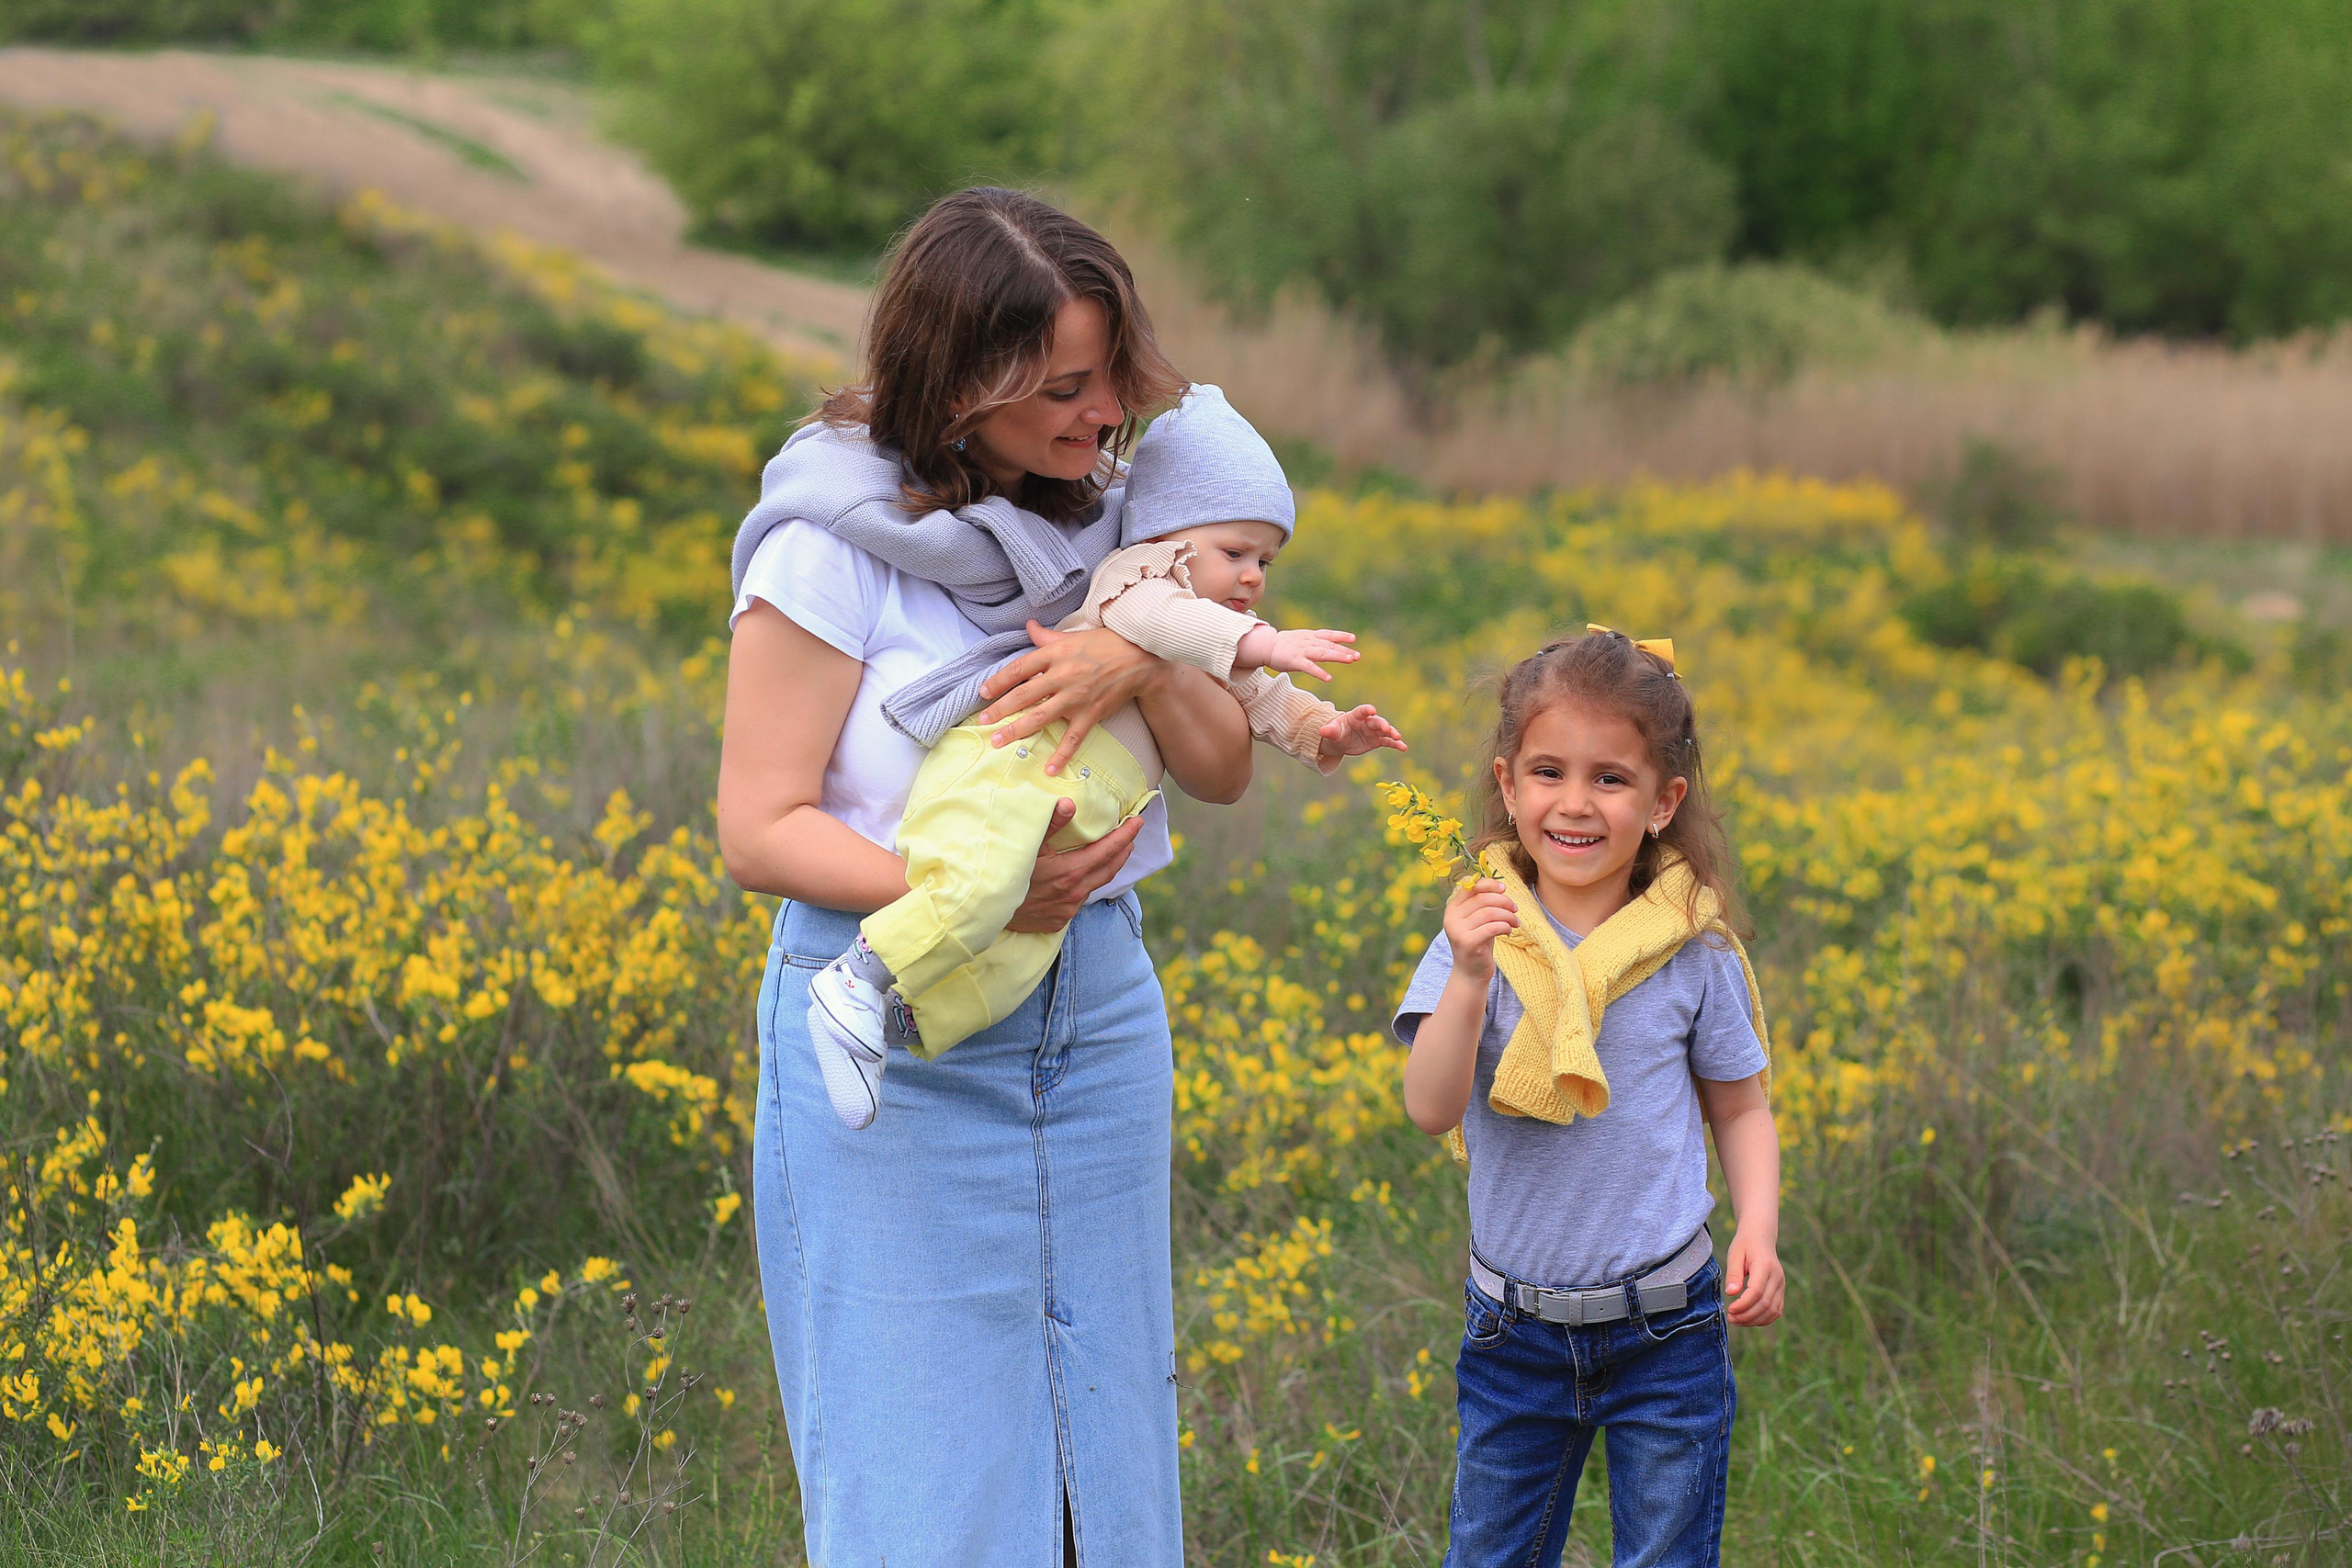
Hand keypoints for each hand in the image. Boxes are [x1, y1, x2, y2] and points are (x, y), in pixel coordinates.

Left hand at [975, 623, 1160, 776]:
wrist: (1140, 659)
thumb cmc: (1106, 644)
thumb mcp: (1073, 635)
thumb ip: (1047, 636)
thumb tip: (1028, 626)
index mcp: (1055, 654)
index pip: (1019, 668)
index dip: (998, 681)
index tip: (983, 692)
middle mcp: (1062, 675)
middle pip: (1024, 694)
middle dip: (1000, 710)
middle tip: (982, 722)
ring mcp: (1076, 696)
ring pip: (1040, 716)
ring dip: (1017, 730)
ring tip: (998, 741)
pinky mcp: (1091, 713)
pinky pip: (1073, 737)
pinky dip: (1061, 754)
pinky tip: (1049, 768)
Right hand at [1003, 797, 1143, 933]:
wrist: (987, 912)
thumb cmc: (1005, 873)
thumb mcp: (1026, 846)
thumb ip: (1050, 824)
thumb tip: (1068, 804)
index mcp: (1071, 872)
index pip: (1108, 851)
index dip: (1126, 835)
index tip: (1138, 822)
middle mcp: (1074, 893)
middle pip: (1109, 869)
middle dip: (1124, 850)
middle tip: (1132, 835)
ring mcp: (1067, 910)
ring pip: (1095, 885)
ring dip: (1107, 867)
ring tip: (1115, 853)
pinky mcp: (1058, 921)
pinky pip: (1080, 900)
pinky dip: (1087, 884)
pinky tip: (1084, 877)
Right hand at [1261, 627, 1359, 681]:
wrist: (1264, 646)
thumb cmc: (1282, 645)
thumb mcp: (1299, 639)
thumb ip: (1312, 643)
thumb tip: (1324, 646)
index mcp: (1309, 636)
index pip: (1328, 635)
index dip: (1341, 636)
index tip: (1353, 639)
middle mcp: (1308, 642)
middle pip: (1329, 645)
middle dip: (1344, 650)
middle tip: (1358, 656)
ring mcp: (1302, 651)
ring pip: (1323, 653)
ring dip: (1337, 656)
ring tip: (1350, 660)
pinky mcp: (1295, 661)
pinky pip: (1309, 668)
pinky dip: (1319, 673)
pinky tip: (1328, 678)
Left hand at [1317, 704, 1406, 764]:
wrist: (1340, 741)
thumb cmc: (1336, 732)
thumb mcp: (1331, 731)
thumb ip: (1329, 730)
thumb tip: (1322, 731)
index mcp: (1355, 716)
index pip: (1362, 711)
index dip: (1366, 710)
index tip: (1372, 710)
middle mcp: (1367, 722)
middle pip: (1376, 721)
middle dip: (1382, 724)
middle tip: (1387, 729)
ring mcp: (1373, 731)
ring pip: (1385, 730)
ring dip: (1392, 733)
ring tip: (1398, 737)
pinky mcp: (1377, 740)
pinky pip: (1388, 742)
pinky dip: (1396, 744)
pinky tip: (1404, 748)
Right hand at [1442, 877, 1517, 981]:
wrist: (1471, 972)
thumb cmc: (1478, 941)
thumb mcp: (1477, 920)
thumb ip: (1482, 903)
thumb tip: (1500, 887)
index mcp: (1452, 908)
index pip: (1470, 887)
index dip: (1489, 884)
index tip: (1504, 889)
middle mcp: (1451, 918)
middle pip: (1483, 899)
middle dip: (1504, 901)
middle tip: (1515, 909)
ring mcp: (1458, 931)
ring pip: (1490, 912)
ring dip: (1508, 915)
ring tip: (1515, 922)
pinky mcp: (1468, 943)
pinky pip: (1493, 927)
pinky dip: (1505, 927)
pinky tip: (1509, 931)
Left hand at [1722, 1228, 1784, 1326]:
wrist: (1760, 1238)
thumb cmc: (1744, 1245)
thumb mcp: (1734, 1254)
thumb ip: (1733, 1274)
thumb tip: (1731, 1293)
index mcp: (1765, 1266)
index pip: (1757, 1291)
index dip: (1743, 1305)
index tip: (1730, 1310)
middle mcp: (1777, 1277)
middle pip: (1765, 1304)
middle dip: (1747, 1316)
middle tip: (1731, 1318)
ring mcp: (1781, 1285)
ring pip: (1773, 1311)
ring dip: (1755, 1320)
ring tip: (1737, 1321)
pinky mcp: (1781, 1291)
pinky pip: (1776, 1310)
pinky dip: (1764, 1319)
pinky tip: (1749, 1319)